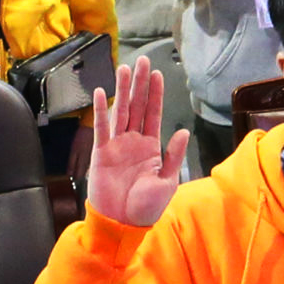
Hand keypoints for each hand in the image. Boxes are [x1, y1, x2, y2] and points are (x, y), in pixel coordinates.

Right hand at [83, 54, 191, 227]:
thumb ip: (173, 156)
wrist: (122, 223)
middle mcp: (133, 141)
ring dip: (122, 90)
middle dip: (140, 84)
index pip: (153, 114)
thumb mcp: (166, 181)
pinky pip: (102, 128)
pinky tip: (103, 93)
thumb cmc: (146, 207)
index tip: (158, 73)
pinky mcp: (101, 153)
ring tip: (124, 68)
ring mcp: (116, 145)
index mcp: (151, 147)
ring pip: (120, 112)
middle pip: (137, 106)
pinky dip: (101, 111)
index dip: (155, 94)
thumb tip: (183, 131)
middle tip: (142, 60)